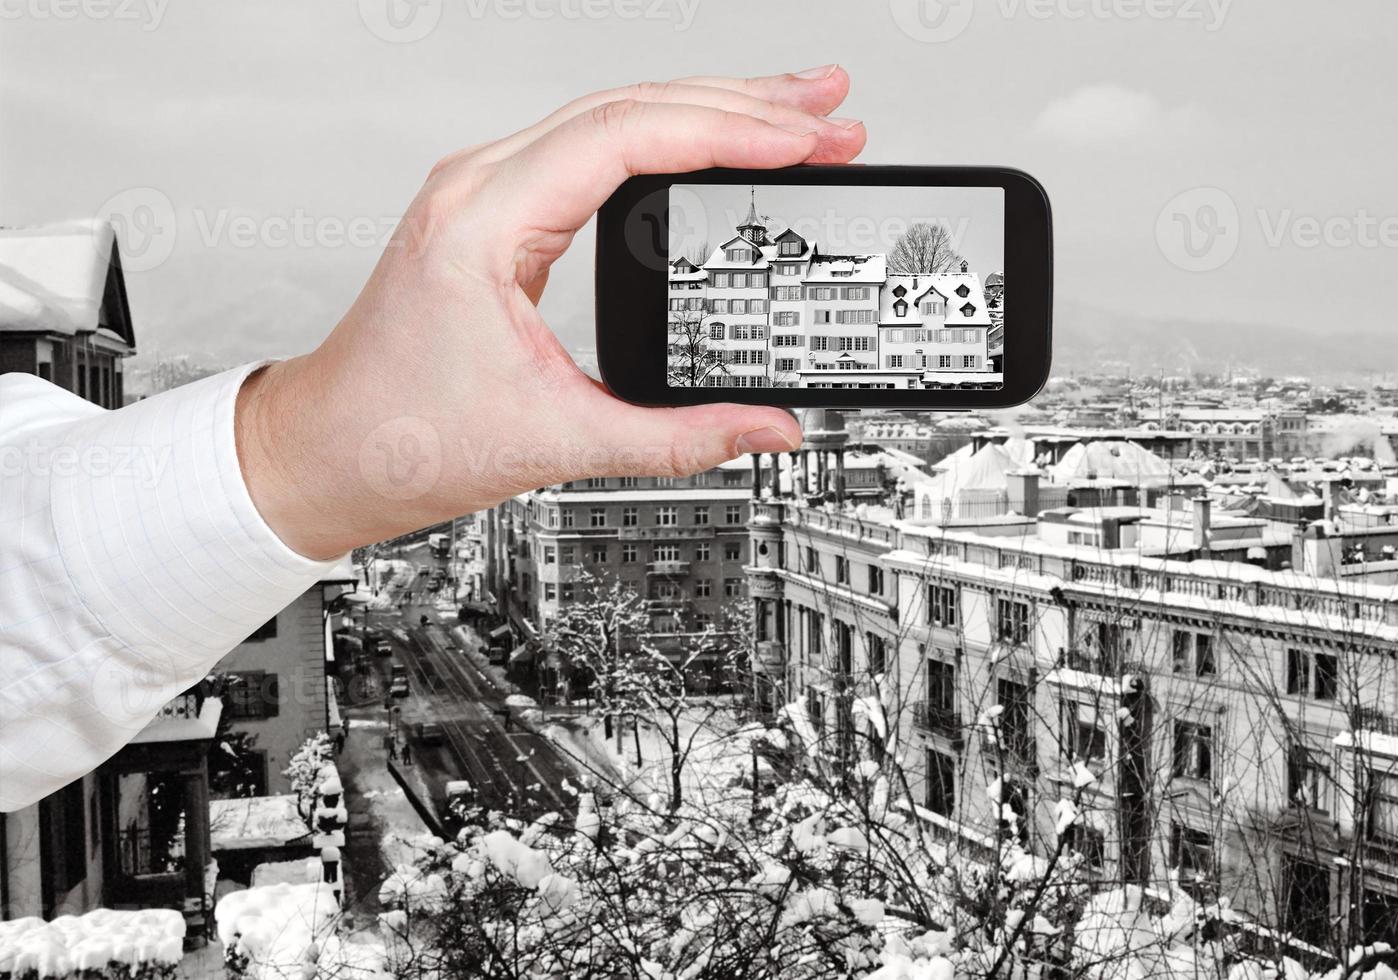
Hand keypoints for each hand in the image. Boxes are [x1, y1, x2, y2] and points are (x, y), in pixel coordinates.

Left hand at [236, 66, 865, 558]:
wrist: (330, 448)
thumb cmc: (401, 435)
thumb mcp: (558, 442)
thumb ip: (677, 439)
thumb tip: (767, 427)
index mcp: (483, 222)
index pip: (621, 139)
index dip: (723, 132)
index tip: (798, 141)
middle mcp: (481, 188)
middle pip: (628, 106)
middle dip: (741, 104)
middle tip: (829, 109)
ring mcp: (488, 191)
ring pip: (613, 115)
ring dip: (710, 108)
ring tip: (797, 112)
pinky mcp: (500, 211)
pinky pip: (594, 146)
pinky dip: (668, 138)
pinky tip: (716, 141)